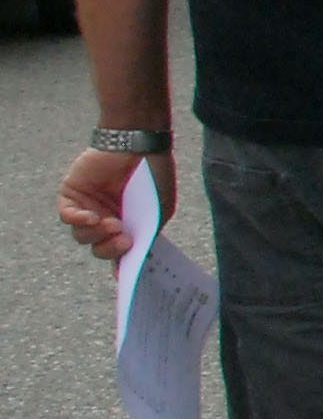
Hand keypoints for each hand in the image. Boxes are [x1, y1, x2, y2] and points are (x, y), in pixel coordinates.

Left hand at [57, 148, 166, 264]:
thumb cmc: (155, 175)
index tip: (125, 275)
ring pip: (82, 235)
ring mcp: (89, 207)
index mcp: (126, 224)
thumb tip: (138, 259)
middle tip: (124, 240)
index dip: (120, 263)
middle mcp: (106, 218)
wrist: (140, 143)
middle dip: (110, 249)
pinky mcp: (72, 195)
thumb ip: (148, 234)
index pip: (117, 250)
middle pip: (98, 247)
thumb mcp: (159, 210)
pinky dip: (79, 221)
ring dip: (96, 234)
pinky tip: (93, 217)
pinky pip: (67, 216)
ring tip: (111, 222)